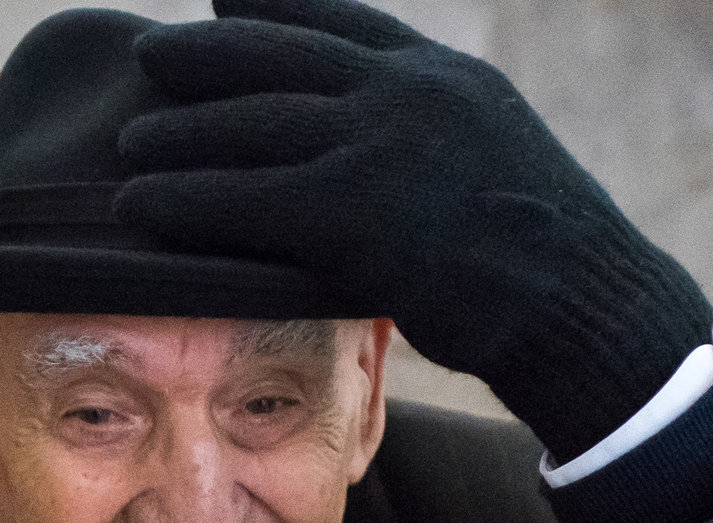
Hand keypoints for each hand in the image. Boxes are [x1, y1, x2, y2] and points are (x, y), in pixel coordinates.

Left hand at [114, 0, 710, 461]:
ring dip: (179, 131)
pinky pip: (245, 196)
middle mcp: (407, 92)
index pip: (342, 16)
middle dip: (206, 54)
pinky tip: (137, 203)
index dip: (274, 5)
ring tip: (129, 142)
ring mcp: (379, 145)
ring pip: (252, 124)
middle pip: (279, 56)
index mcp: (444, 75)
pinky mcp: (353, 210)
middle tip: (150, 58)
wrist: (583, 302)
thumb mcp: (493, 158)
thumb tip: (377, 154)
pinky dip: (183, 197)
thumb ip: (429, 134)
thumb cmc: (545, 257)